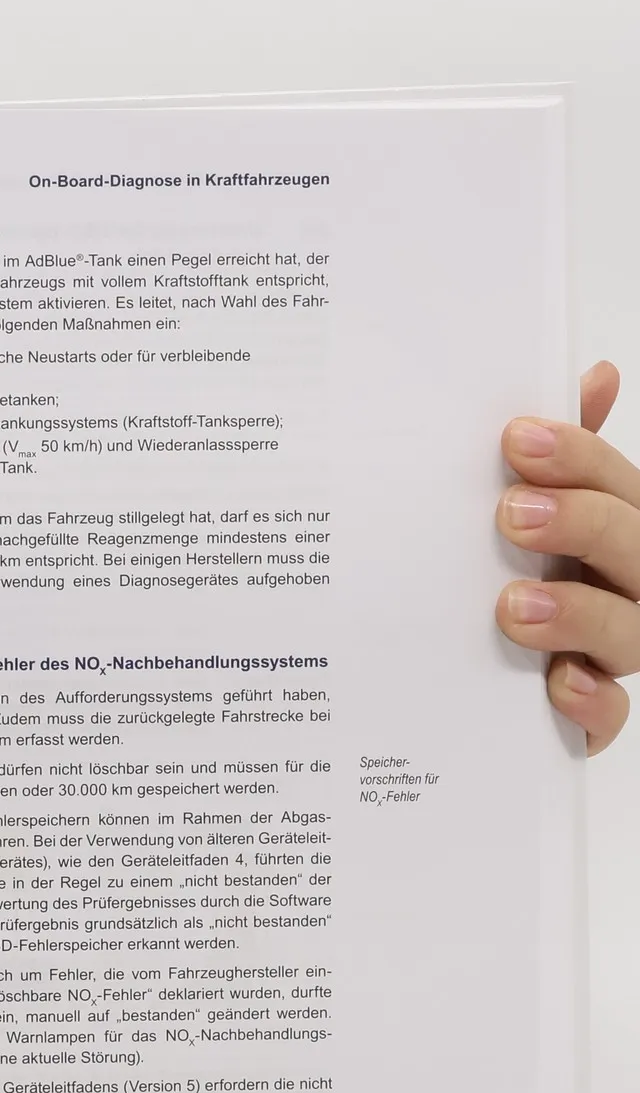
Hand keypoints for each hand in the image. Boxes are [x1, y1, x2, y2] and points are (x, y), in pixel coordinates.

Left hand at [496, 361, 631, 753]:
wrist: (469, 676)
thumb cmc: (521, 570)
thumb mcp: (527, 506)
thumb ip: (556, 455)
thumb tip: (596, 375)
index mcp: (615, 530)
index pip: (621, 485)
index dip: (581, 458)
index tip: (517, 439)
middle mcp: (628, 587)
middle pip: (639, 550)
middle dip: (581, 525)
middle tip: (510, 514)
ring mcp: (613, 651)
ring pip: (632, 633)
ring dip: (580, 614)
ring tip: (514, 606)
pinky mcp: (589, 716)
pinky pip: (610, 717)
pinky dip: (590, 704)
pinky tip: (557, 685)